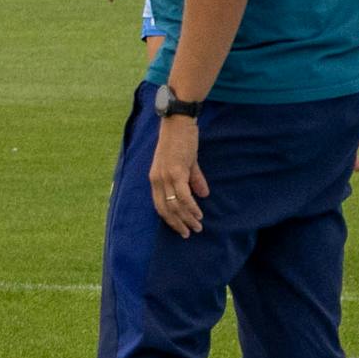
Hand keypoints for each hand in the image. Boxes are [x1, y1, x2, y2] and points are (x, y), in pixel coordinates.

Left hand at [149, 111, 209, 237]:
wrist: (178, 124)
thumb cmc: (181, 142)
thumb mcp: (186, 164)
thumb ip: (193, 180)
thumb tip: (203, 195)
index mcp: (155, 179)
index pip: (159, 205)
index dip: (169, 219)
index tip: (179, 229)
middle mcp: (157, 180)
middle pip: (165, 209)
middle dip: (177, 224)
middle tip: (188, 234)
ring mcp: (165, 176)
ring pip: (174, 205)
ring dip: (186, 218)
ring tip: (197, 227)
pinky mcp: (176, 171)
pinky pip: (183, 195)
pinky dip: (190, 207)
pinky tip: (198, 214)